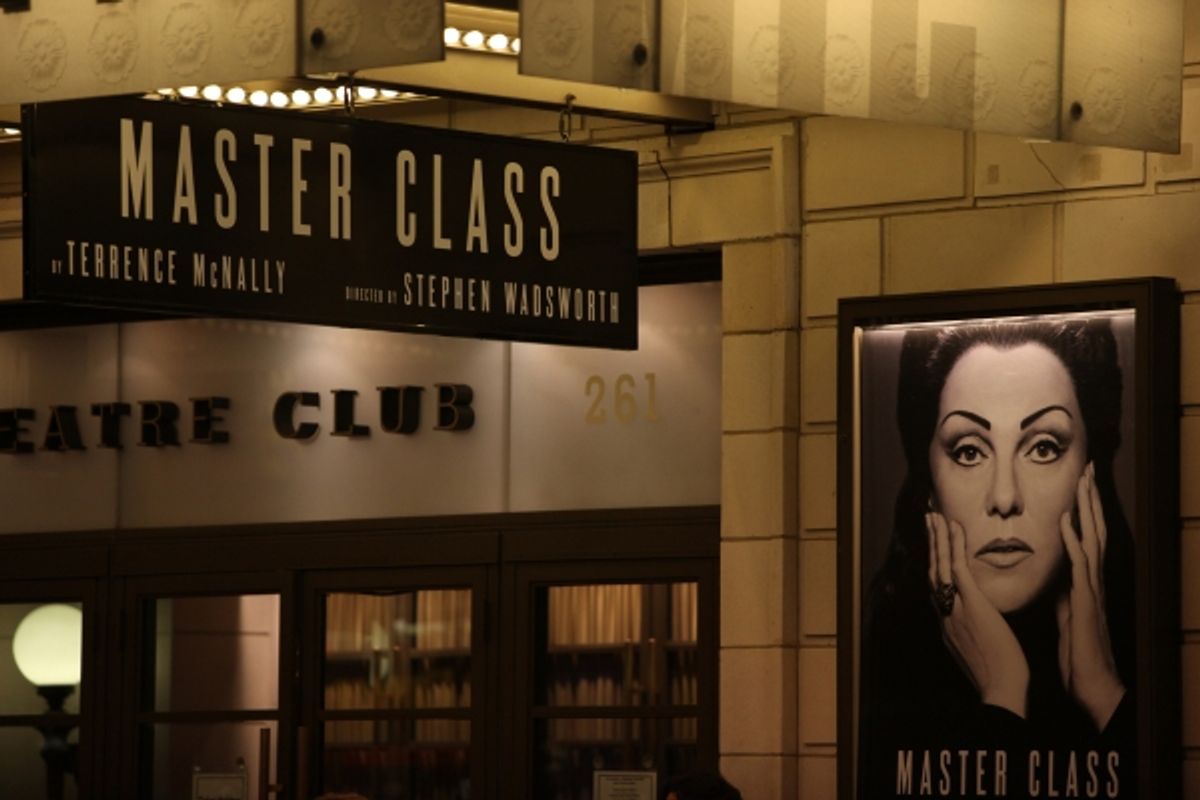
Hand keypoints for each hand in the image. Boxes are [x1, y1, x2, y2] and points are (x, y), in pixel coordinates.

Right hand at [927, 511, 1029, 716]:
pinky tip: (954, 527)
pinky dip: (954, 546)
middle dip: (931, 545)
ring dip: (937, 538)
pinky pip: (959, 570)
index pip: (938, 589)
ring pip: (941, 566)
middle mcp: (945, 614)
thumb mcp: (980, 655)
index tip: (934, 548)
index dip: (935, 565)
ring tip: (935, 516)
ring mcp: (955, 609)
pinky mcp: (972, 605)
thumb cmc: (1000, 679)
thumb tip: (981, 628)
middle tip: (928, 520)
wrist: (1001, 692)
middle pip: (933, 572)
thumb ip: (975, 636)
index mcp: (948, 626)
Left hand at [1057, 462, 1124, 729]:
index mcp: (1084, 583)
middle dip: (1090, 500)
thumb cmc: (1079, 654)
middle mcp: (1092, 580)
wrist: (1092, 685)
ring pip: (1092, 540)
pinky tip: (1067, 519)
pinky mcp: (1086, 601)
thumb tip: (1057, 579)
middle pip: (1093, 531)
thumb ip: (1064, 595)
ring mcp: (1092, 589)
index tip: (1077, 484)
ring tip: (1083, 481)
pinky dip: (1074, 540)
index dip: (1082, 512)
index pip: (1084, 538)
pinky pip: (1080, 565)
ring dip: (1087, 509)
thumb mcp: (1067, 616)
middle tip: (1087, 468)